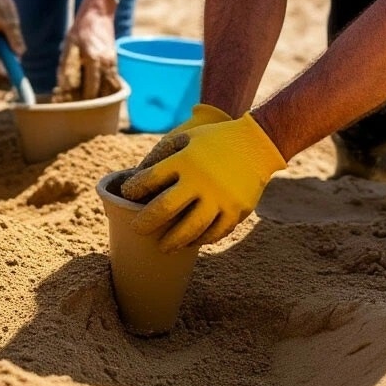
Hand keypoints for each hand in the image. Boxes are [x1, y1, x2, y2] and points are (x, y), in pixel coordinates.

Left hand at [54, 13, 119, 100]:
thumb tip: (62, 87)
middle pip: (103, 92)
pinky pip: (114, 80)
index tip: (73, 107)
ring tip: (89, 104)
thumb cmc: (81, 28)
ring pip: (110, 88)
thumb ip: (66, 67)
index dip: (82, 101)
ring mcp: (113, 62)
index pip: (91, 89)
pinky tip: (97, 93)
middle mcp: (106, 63)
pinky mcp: (115, 61)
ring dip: (101, 98)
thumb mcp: (69, 45)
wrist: (98, 12)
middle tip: (80, 109)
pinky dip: (107, 89)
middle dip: (92, 102)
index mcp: (93, 59)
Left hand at [120, 110, 285, 251]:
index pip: (150, 179)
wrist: (257, 144)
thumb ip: (163, 154)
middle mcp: (200, 181)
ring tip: (162, 247)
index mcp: (185, 160)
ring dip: (173, 241)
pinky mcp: (237, 210)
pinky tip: (190, 242)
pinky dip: (200, 240)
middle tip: (137, 229)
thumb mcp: (187, 138)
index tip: (128, 194)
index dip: (135, 189)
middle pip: (165, 208)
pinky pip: (215, 232)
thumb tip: (138, 176)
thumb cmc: (214, 140)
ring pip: (190, 228)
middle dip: (146, 221)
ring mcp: (220, 198)